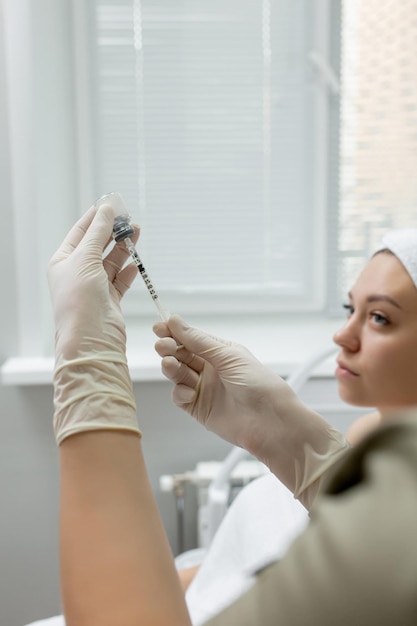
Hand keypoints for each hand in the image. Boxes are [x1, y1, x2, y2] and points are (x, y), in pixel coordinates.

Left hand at [48, 203, 140, 443]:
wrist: (91, 337)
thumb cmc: (80, 300)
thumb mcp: (86, 258)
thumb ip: (99, 232)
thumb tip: (106, 209)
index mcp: (63, 262)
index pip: (80, 232)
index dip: (95, 217)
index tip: (112, 204)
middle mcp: (77, 273)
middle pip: (98, 245)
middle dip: (113, 230)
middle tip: (129, 217)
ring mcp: (94, 287)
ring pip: (112, 261)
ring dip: (124, 247)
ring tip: (137, 231)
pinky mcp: (109, 300)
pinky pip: (120, 280)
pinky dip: (129, 270)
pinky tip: (136, 262)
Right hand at [153, 315, 295, 451]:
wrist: (270, 421)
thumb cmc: (258, 384)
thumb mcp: (228, 355)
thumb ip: (198, 341)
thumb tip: (176, 321)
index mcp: (220, 351)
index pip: (191, 338)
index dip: (174, 332)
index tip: (159, 327)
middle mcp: (211, 368)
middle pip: (181, 354)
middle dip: (170, 348)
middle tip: (162, 345)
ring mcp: (205, 388)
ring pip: (178, 373)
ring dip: (171, 368)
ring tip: (170, 364)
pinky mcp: (199, 408)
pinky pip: (180, 396)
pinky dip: (180, 392)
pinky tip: (190, 392)